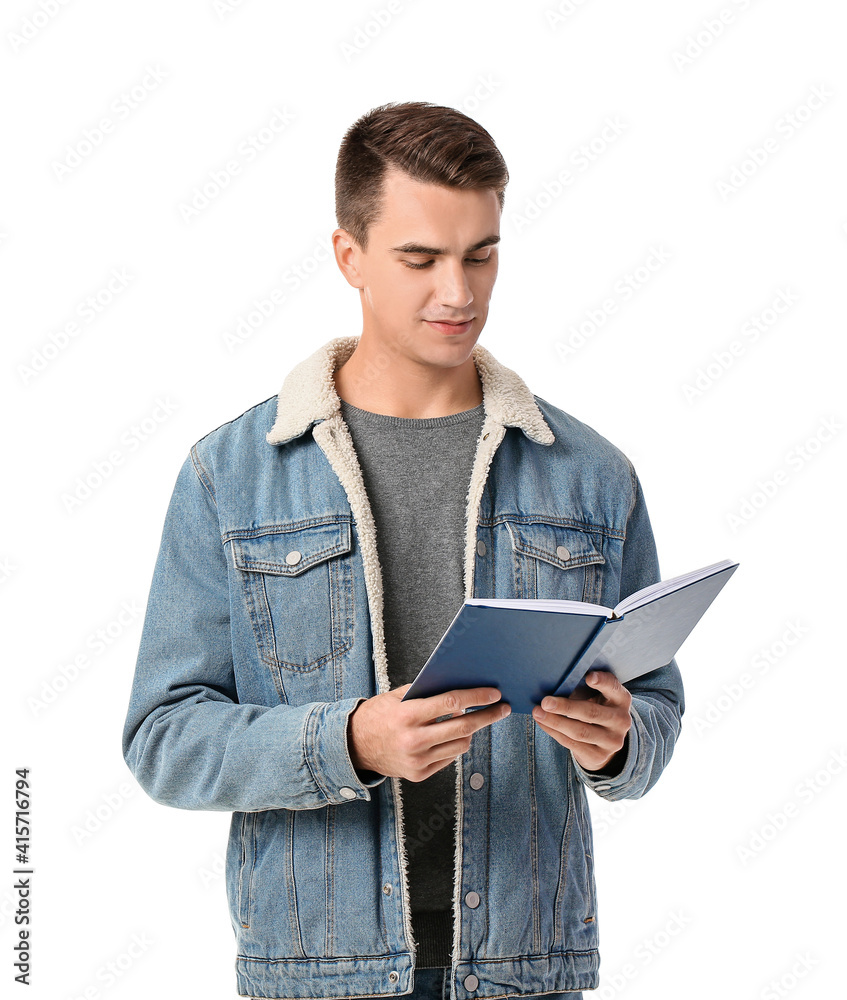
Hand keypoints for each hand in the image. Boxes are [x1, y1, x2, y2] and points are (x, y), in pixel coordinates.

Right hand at [348, 684, 510, 781]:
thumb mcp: (397, 697)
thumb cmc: (378, 715)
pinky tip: (449, 736)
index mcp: (408, 715)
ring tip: (471, 721)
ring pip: (461, 745)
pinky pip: (449, 758)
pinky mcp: (419, 774)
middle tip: (502, 708)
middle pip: (463, 726)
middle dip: (487, 716)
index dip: (476, 697)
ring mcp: (417, 760)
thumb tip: (461, 689)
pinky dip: (453, 745)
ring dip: (469, 731)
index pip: (451, 703)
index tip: (494, 693)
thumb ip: (426, 694)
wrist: (354, 746)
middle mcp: (414, 739)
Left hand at [531, 670, 631, 773]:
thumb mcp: (597, 695)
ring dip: (555, 722)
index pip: (613, 688)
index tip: (588, 677)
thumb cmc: (595, 707)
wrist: (604, 741)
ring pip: (580, 731)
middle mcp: (621, 720)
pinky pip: (572, 744)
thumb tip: (555, 682)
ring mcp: (612, 741)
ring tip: (537, 712)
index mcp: (621, 699)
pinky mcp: (599, 756)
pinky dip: (554, 732)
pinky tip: (542, 723)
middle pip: (592, 713)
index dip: (602, 682)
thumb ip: (584, 687)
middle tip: (545, 702)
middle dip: (566, 707)